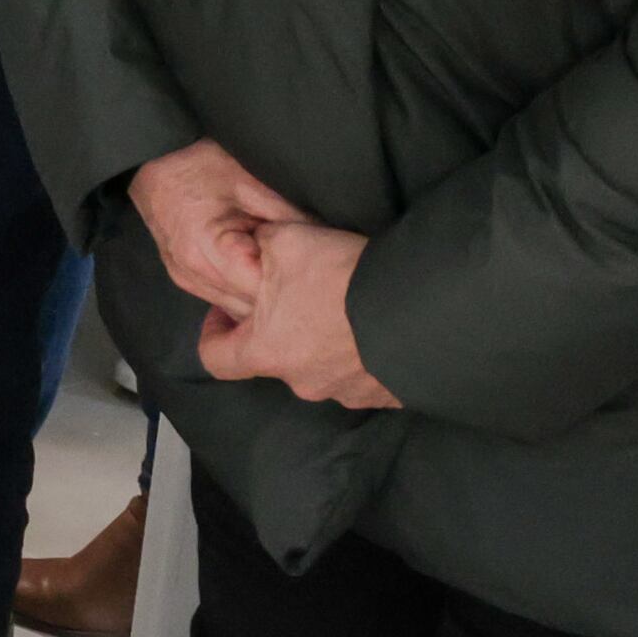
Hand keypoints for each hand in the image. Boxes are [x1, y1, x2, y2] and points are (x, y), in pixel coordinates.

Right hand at [127, 137, 302, 322]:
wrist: (151, 154)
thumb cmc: (200, 161)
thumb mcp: (254, 181)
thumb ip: (290, 219)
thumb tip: (326, 249)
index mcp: (208, 253)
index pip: (263, 292)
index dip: (293, 284)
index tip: (315, 269)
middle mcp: (192, 275)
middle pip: (250, 310)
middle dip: (281, 297)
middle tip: (308, 274)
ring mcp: (185, 279)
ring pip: (237, 310)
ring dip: (263, 298)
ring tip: (288, 274)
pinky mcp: (184, 276)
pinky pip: (224, 297)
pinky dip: (246, 291)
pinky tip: (263, 272)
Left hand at [200, 218, 401, 410]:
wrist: (424, 308)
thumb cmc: (341, 276)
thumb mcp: (286, 240)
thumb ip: (259, 246)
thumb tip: (256, 244)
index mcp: (267, 352)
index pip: (215, 359)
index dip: (213, 334)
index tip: (224, 313)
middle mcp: (303, 382)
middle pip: (274, 358)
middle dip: (278, 327)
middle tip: (296, 293)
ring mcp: (346, 393)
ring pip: (319, 366)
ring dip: (321, 340)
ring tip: (341, 305)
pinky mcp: (384, 396)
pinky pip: (361, 374)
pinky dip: (360, 353)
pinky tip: (374, 324)